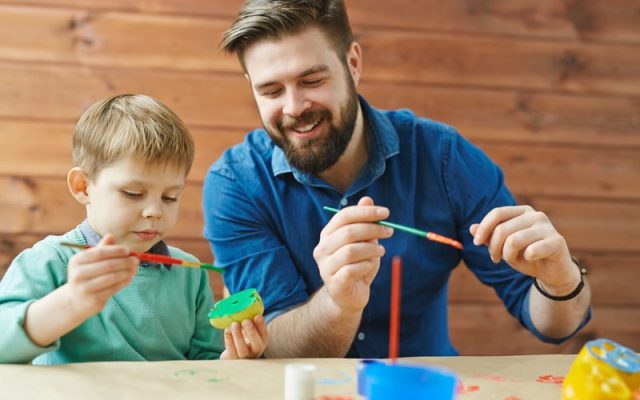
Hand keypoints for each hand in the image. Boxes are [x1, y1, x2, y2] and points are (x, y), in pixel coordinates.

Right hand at [64, 234, 137, 318]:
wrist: (75, 300)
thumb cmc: (86, 275)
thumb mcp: (90, 261)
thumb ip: (101, 249)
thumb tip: (111, 235)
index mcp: (77, 261)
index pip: (100, 252)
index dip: (116, 250)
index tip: (128, 250)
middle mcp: (78, 274)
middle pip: (108, 265)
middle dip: (125, 261)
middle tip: (136, 260)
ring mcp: (85, 288)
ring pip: (112, 277)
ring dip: (127, 272)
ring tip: (134, 268)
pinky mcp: (93, 299)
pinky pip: (114, 288)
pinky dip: (124, 282)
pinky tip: (129, 277)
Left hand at [220, 315, 267, 358]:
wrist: (232, 354)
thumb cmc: (242, 337)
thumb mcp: (247, 330)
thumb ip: (249, 320)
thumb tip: (244, 301)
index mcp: (261, 341)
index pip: (264, 334)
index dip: (261, 325)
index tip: (257, 316)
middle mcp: (255, 351)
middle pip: (256, 344)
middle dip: (251, 332)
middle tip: (245, 321)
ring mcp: (244, 358)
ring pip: (242, 349)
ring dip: (238, 336)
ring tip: (234, 324)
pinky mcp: (232, 360)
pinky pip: (231, 351)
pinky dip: (228, 340)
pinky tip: (227, 330)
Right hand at [313, 197, 392, 313]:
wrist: (348, 296)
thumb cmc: (357, 265)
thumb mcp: (363, 241)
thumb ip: (364, 222)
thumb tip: (367, 199)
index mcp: (328, 234)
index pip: (344, 216)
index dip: (366, 212)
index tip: (386, 213)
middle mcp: (322, 249)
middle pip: (348, 232)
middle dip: (373, 229)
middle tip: (390, 231)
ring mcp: (326, 267)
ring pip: (351, 251)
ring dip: (372, 249)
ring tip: (381, 251)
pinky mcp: (335, 283)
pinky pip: (353, 269)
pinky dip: (367, 265)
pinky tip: (371, 266)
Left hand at [470, 205, 579, 293]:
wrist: (551, 271)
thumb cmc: (525, 255)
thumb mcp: (503, 246)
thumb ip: (488, 237)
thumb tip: (471, 228)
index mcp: (522, 211)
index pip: (497, 213)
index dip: (483, 228)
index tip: (476, 243)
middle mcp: (535, 215)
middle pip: (502, 229)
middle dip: (493, 247)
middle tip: (495, 258)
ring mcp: (547, 227)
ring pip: (513, 240)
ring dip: (507, 255)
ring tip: (512, 260)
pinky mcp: (557, 241)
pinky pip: (531, 251)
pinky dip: (525, 259)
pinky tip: (530, 260)